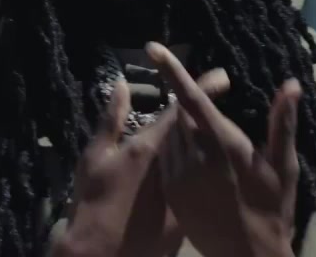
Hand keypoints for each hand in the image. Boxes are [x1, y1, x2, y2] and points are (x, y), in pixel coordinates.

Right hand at [56, 71, 230, 256]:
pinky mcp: (186, 213)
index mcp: (152, 147)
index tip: (221, 76)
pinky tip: (207, 170)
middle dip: (210, 114)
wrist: (105, 255)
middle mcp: (174, 167)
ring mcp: (183, 191)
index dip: (203, 90)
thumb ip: (111, 120)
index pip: (184, 111)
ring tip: (213, 130)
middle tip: (219, 97)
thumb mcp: (95, 157)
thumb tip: (122, 85)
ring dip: (209, 144)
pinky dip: (206, 173)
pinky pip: (200, 186)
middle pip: (200, 133)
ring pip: (203, 160)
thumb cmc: (94, 202)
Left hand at [148, 42, 300, 256]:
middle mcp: (194, 156)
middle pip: (182, 113)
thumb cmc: (272, 209)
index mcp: (221, 143)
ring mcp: (178, 175)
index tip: (153, 47)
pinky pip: (169, 157)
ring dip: (186, 127)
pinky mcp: (171, 191)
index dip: (171, 70)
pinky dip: (180, 149)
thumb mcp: (283, 165)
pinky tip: (200, 160)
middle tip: (214, 105)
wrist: (247, 256)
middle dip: (192, 102)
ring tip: (211, 140)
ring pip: (173, 134)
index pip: (190, 97)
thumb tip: (291, 84)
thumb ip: (283, 122)